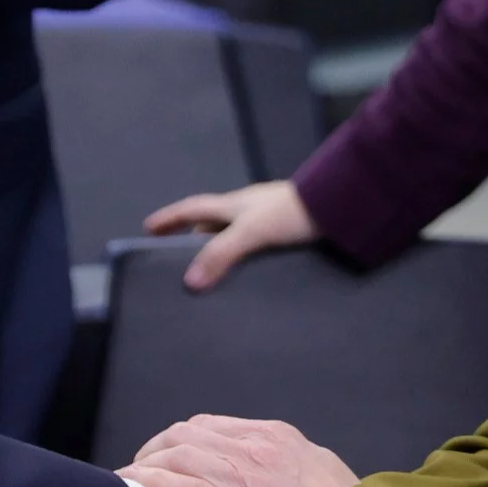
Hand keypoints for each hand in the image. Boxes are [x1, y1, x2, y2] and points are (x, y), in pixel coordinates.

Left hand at [127, 417, 358, 486]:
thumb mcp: (322, 473)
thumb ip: (291, 466)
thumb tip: (277, 472)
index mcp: (275, 437)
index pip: (211, 427)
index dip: (182, 441)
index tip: (169, 456)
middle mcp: (253, 447)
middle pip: (185, 435)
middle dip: (156, 450)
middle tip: (142, 469)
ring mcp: (240, 475)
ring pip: (174, 455)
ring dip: (146, 466)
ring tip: (131, 481)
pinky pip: (175, 486)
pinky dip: (148, 484)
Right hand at [145, 180, 317, 290]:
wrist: (339, 206)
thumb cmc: (290, 213)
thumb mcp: (251, 232)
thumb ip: (221, 254)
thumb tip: (189, 282)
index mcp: (232, 204)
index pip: (192, 209)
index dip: (170, 218)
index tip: (148, 228)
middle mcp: (247, 210)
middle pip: (212, 223)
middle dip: (193, 238)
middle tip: (179, 261)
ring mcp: (268, 219)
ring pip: (234, 235)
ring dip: (221, 250)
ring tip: (214, 276)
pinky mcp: (287, 231)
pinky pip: (255, 245)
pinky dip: (244, 257)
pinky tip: (249, 274)